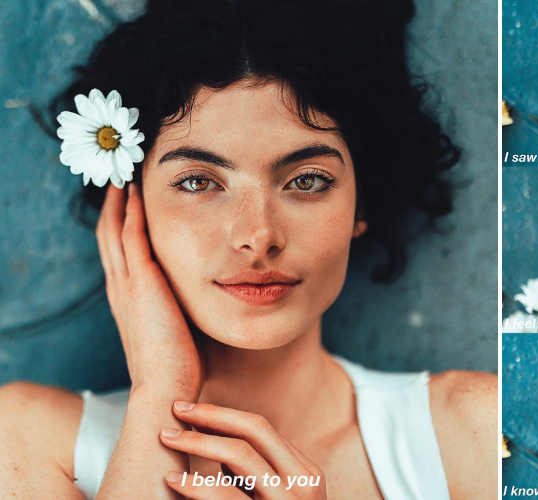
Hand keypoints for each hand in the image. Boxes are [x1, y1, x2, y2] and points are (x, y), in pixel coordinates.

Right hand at [96, 184, 202, 396]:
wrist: (167, 388)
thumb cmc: (181, 367)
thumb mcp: (179, 329)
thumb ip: (184, 310)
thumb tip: (210, 297)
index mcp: (129, 300)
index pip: (119, 253)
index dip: (120, 225)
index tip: (129, 201)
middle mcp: (122, 288)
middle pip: (109, 235)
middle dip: (114, 205)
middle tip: (119, 177)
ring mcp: (128, 285)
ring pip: (114, 230)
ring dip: (119, 200)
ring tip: (124, 173)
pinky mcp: (141, 283)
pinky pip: (130, 237)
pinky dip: (130, 212)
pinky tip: (136, 191)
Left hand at [161, 402, 326, 498]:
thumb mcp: (275, 497)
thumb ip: (255, 475)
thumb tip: (215, 441)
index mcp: (305, 473)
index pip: (261, 429)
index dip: (222, 414)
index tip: (189, 411)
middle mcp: (303, 484)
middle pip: (254, 431)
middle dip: (211, 416)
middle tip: (174, 410)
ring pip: (242, 457)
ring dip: (199, 441)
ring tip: (168, 438)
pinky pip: (228, 496)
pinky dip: (198, 483)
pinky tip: (175, 479)